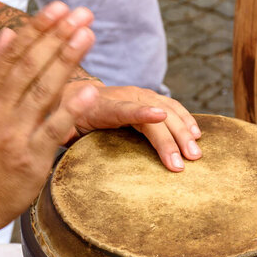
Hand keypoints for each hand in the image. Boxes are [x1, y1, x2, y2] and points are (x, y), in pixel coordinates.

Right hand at [0, 2, 98, 230]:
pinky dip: (72, 109)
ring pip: (42, 92)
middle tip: (80, 13)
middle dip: (56, 37)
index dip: (36, 30)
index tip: (57, 9)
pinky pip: (54, 129)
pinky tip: (90, 90)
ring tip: (87, 36)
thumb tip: (7, 36)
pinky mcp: (31, 159)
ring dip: (66, 61)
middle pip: (29, 67)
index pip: (13, 56)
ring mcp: (14, 135)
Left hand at [60, 83, 201, 171]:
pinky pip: (171, 107)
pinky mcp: (147, 98)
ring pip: (167, 109)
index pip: (122, 109)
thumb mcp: (59, 128)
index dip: (141, 112)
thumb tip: (61, 143)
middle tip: (184, 162)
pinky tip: (196, 134)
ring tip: (195, 153)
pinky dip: (184, 120)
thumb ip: (63, 134)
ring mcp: (137, 95)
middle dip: (171, 137)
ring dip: (183, 130)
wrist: (70, 94)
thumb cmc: (65, 118)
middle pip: (153, 113)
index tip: (159, 117)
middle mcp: (122, 96)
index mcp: (99, 106)